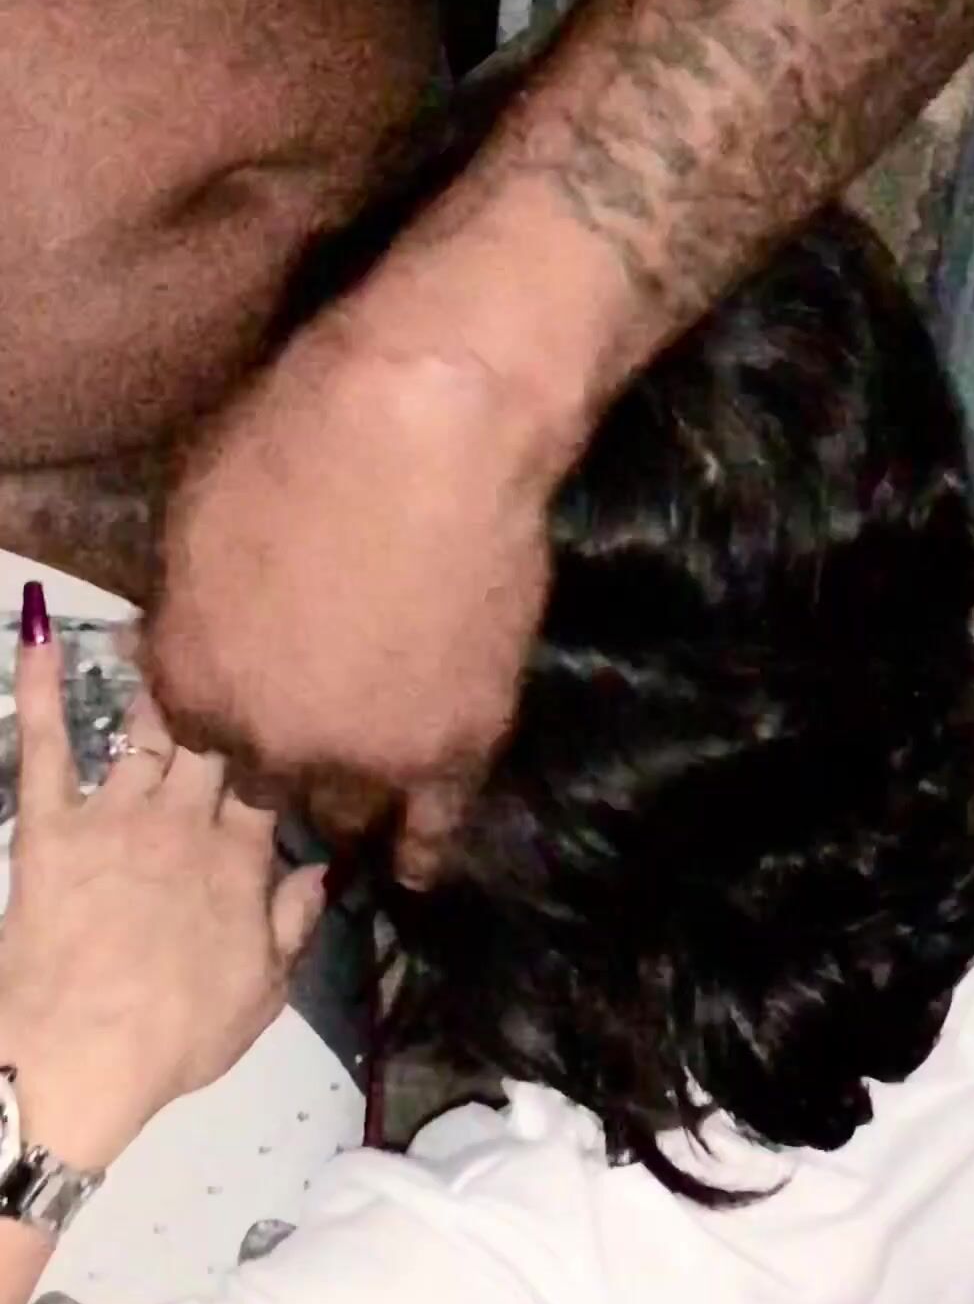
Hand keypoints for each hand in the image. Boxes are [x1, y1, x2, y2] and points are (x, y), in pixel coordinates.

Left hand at [0, 600, 325, 1170]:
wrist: (77, 1056)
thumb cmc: (178, 1037)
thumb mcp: (264, 993)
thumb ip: (294, 923)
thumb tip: (322, 867)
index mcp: (241, 862)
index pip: (269, 784)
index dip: (281, 746)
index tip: (293, 712)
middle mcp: (185, 822)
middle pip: (215, 744)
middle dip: (229, 700)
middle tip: (239, 651)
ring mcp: (115, 815)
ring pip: (146, 731)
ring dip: (160, 684)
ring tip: (167, 630)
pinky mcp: (50, 822)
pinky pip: (46, 743)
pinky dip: (40, 686)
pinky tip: (35, 632)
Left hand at [142, 230, 592, 883]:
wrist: (426, 434)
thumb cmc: (297, 440)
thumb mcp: (196, 510)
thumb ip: (192, 599)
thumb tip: (199, 626)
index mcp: (191, 682)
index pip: (194, 734)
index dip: (227, 708)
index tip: (250, 690)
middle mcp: (265, 743)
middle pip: (265, 782)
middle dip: (283, 754)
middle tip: (314, 723)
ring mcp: (361, 759)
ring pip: (345, 810)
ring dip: (349, 796)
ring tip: (362, 792)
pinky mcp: (454, 753)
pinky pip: (436, 828)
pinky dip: (425, 850)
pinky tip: (419, 870)